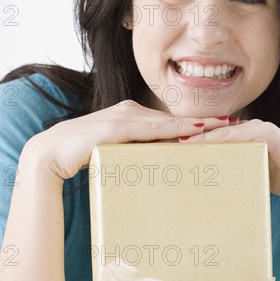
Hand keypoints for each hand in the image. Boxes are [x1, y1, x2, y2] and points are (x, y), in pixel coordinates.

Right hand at [24, 101, 232, 182]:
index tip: (220, 126)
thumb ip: (130, 154)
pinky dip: (171, 131)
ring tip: (221, 128)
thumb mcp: (111, 153)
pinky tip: (192, 133)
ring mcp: (120, 118)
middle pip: (171, 118)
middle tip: (231, 125)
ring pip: (164, 122)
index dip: (193, 122)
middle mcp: (126, 112)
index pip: (166, 120)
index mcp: (127, 117)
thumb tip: (151, 167)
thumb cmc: (77, 154)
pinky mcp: (113, 129)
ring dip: (193, 124)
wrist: (47, 155)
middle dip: (201, 121)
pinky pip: (148, 131)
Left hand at [179, 119, 279, 227]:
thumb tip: (213, 186)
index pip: (213, 138)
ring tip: (175, 143)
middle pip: (213, 131)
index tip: (170, 148)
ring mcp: (258, 128)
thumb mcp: (254, 175)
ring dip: (198, 136)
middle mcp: (249, 129)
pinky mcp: (266, 133)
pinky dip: (217, 140)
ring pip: (221, 132)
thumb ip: (235, 173)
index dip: (192, 142)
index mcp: (244, 137)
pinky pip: (236, 136)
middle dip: (189, 137)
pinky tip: (199, 144)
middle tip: (164, 143)